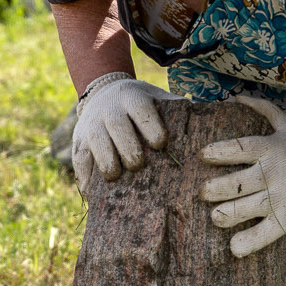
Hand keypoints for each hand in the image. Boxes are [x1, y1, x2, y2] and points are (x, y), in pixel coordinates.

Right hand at [72, 73, 177, 187]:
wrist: (104, 92)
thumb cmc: (141, 104)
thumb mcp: (157, 98)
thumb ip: (177, 110)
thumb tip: (206, 124)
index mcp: (133, 98)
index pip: (141, 110)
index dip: (151, 127)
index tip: (160, 145)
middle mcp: (110, 109)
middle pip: (117, 128)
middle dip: (128, 149)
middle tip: (138, 166)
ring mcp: (91, 125)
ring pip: (96, 143)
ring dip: (105, 162)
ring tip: (115, 178)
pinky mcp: (78, 140)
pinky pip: (80, 159)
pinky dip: (85, 177)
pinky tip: (94, 193)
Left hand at [199, 97, 285, 257]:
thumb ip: (262, 110)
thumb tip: (235, 97)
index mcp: (270, 148)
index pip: (239, 148)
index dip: (218, 152)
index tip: (202, 155)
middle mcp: (272, 173)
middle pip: (237, 183)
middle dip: (215, 188)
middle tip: (203, 192)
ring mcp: (279, 196)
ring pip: (247, 208)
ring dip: (226, 214)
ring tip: (214, 217)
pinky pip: (267, 232)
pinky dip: (250, 242)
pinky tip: (234, 248)